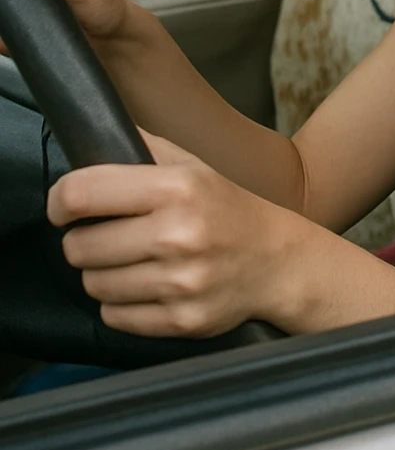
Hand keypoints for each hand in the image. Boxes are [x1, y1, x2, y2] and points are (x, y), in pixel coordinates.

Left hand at [47, 129, 292, 337]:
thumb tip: (93, 128)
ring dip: (102, 274)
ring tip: (130, 261)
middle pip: (79, 246)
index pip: (81, 193)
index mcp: (176, 188)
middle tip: (107, 235)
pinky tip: (146, 286)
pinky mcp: (181, 321)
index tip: (64, 208)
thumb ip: (142, 145)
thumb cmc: (228, 207)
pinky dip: (121, 304)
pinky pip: (114, 317)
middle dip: (84, 240)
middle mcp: (178, 235)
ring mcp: (180, 282)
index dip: (60, 201)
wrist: (278, 260)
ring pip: (93, 284)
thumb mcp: (192, 165)